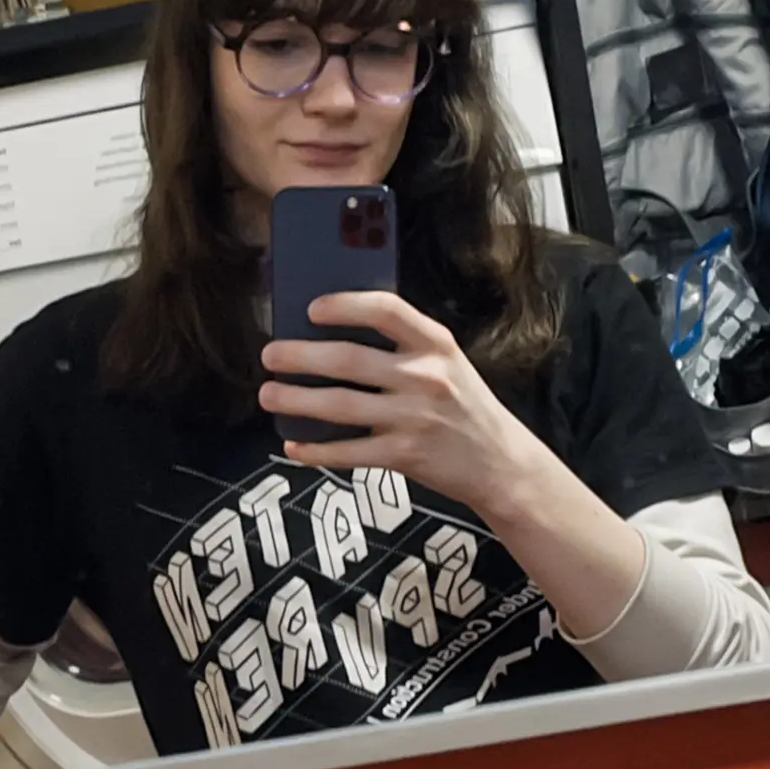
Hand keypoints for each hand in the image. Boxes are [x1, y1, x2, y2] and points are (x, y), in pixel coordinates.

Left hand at [259, 291, 528, 512]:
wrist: (501, 463)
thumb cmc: (464, 407)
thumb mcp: (448, 363)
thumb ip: (405, 347)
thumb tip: (336, 335)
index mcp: (436, 344)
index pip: (386, 310)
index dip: (344, 305)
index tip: (312, 308)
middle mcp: (425, 377)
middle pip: (348, 359)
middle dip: (300, 356)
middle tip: (270, 355)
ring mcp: (413, 417)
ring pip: (339, 405)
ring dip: (296, 399)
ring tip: (269, 394)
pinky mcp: (404, 455)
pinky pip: (348, 452)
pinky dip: (315, 450)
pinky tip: (293, 444)